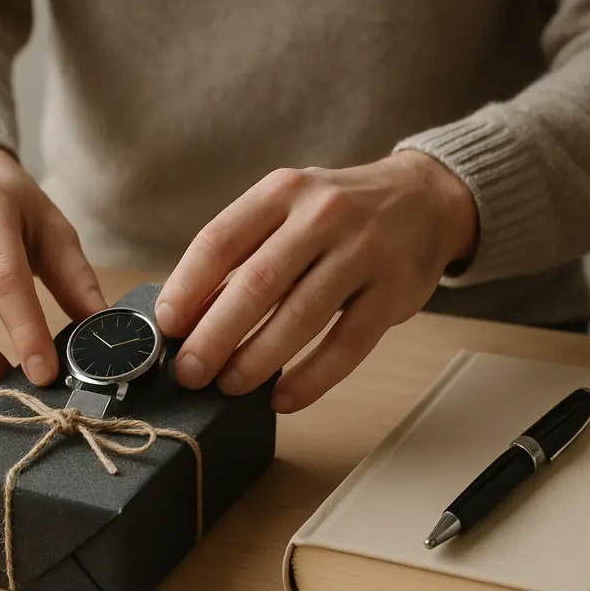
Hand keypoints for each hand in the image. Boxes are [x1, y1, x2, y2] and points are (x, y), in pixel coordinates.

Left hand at [155, 151, 477, 412]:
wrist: (423, 200)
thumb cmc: (336, 215)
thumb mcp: (287, 210)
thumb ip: (243, 253)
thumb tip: (188, 318)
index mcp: (282, 191)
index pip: (221, 239)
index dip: (187, 287)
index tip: (165, 326)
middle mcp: (323, 214)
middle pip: (257, 283)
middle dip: (215, 336)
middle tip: (190, 372)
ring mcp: (364, 251)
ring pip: (301, 317)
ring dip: (258, 360)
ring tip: (229, 386)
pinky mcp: (393, 291)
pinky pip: (347, 345)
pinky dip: (311, 378)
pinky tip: (283, 399)